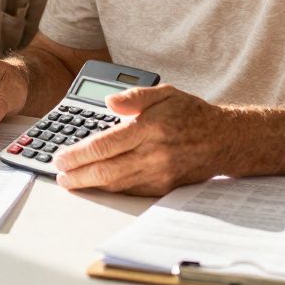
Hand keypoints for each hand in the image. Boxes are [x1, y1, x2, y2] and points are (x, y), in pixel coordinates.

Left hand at [54, 85, 231, 195]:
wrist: (224, 140)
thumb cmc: (191, 114)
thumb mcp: (164, 93)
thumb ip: (134, 96)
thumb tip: (108, 102)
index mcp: (149, 128)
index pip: (104, 145)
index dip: (78, 154)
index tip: (61, 158)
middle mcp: (153, 154)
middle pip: (105, 170)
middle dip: (77, 175)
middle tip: (59, 174)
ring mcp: (159, 173)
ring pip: (116, 184)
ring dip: (90, 185)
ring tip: (71, 181)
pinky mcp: (164, 187)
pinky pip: (131, 191)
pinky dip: (111, 189)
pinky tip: (98, 184)